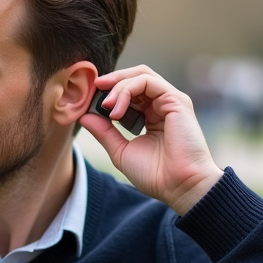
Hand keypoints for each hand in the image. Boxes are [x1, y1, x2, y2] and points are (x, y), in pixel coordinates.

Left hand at [79, 66, 223, 214]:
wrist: (178, 187)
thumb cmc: (155, 175)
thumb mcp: (120, 150)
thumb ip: (104, 132)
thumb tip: (84, 116)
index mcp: (151, 116)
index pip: (130, 90)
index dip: (110, 90)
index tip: (91, 100)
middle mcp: (162, 105)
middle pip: (135, 77)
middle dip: (112, 81)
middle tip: (95, 90)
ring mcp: (170, 101)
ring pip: (141, 75)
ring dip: (118, 87)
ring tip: (106, 106)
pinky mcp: (176, 100)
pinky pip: (148, 82)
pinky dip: (127, 90)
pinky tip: (117, 111)